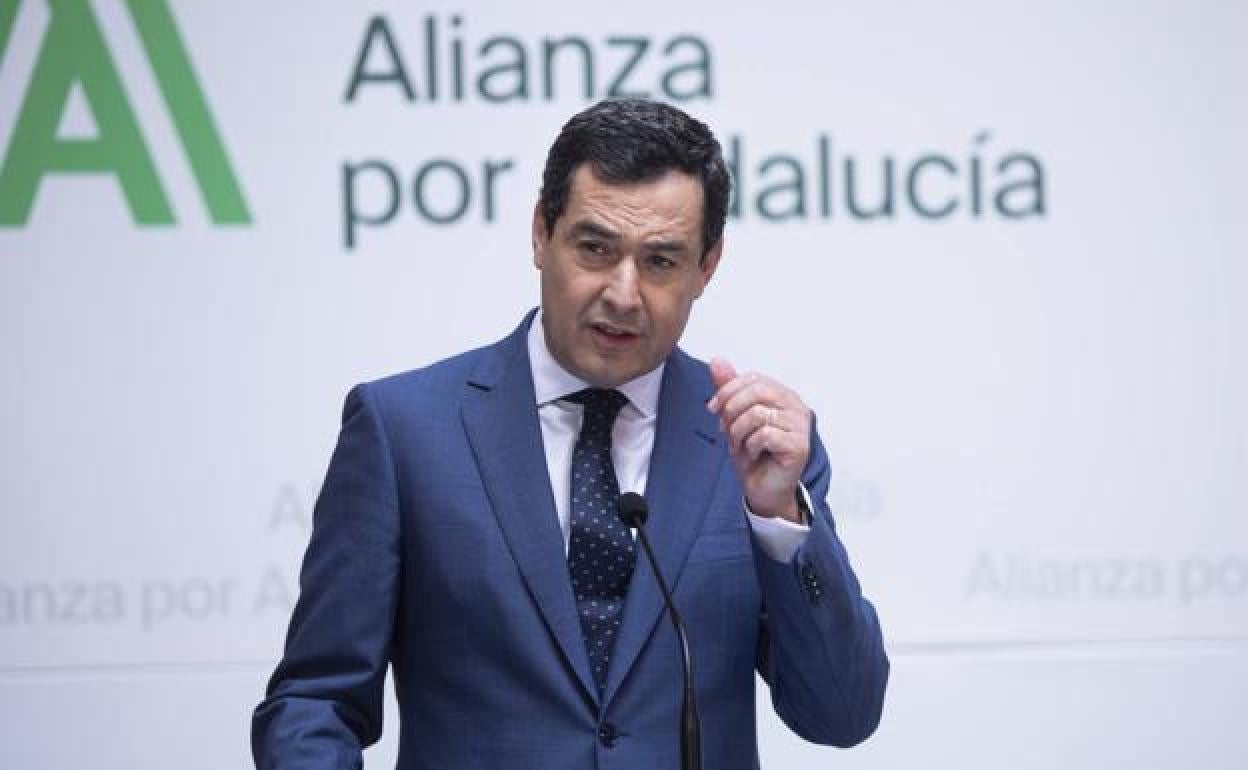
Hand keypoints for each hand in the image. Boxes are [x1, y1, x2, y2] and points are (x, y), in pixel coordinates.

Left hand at [706, 357, 811, 522]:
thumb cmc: (752, 453)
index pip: (754, 378)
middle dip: (732, 411)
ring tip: (741, 445)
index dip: (728, 390)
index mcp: (783, 395)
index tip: (712, 409)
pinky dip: (750, 446)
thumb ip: (729, 389)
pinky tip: (754, 454)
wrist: (762, 488)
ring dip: (739, 432)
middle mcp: (797, 406)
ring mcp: (801, 426)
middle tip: (726, 430)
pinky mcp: (800, 446)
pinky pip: (765, 435)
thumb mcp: (734, 417)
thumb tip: (717, 359)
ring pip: (758, 414)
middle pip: (757, 391)